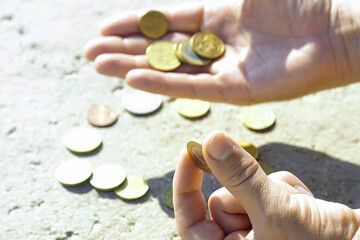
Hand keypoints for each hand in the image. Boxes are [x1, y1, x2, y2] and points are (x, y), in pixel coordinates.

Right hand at [83, 0, 355, 104]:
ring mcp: (223, 69)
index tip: (104, 28)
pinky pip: (191, 86)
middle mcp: (215, 44)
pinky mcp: (235, 91)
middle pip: (161, 48)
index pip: (166, 23)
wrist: (334, 30)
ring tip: (100, 66)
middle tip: (90, 53)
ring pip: (170, 69)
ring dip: (133, 67)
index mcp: (216, 16)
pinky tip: (133, 79)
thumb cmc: (298, 1)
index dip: (135, 25)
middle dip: (124, 49)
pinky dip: (162, 83)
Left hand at [173, 131, 359, 238]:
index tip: (189, 151)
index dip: (186, 185)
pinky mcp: (272, 210)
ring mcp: (255, 226)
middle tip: (270, 198)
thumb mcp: (273, 212)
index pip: (190, 219)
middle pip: (221, 200)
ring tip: (295, 208)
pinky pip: (265, 185)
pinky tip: (304, 205)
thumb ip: (240, 176)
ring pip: (244, 187)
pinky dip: (286, 188)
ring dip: (271, 189)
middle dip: (247, 191)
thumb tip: (211, 142)